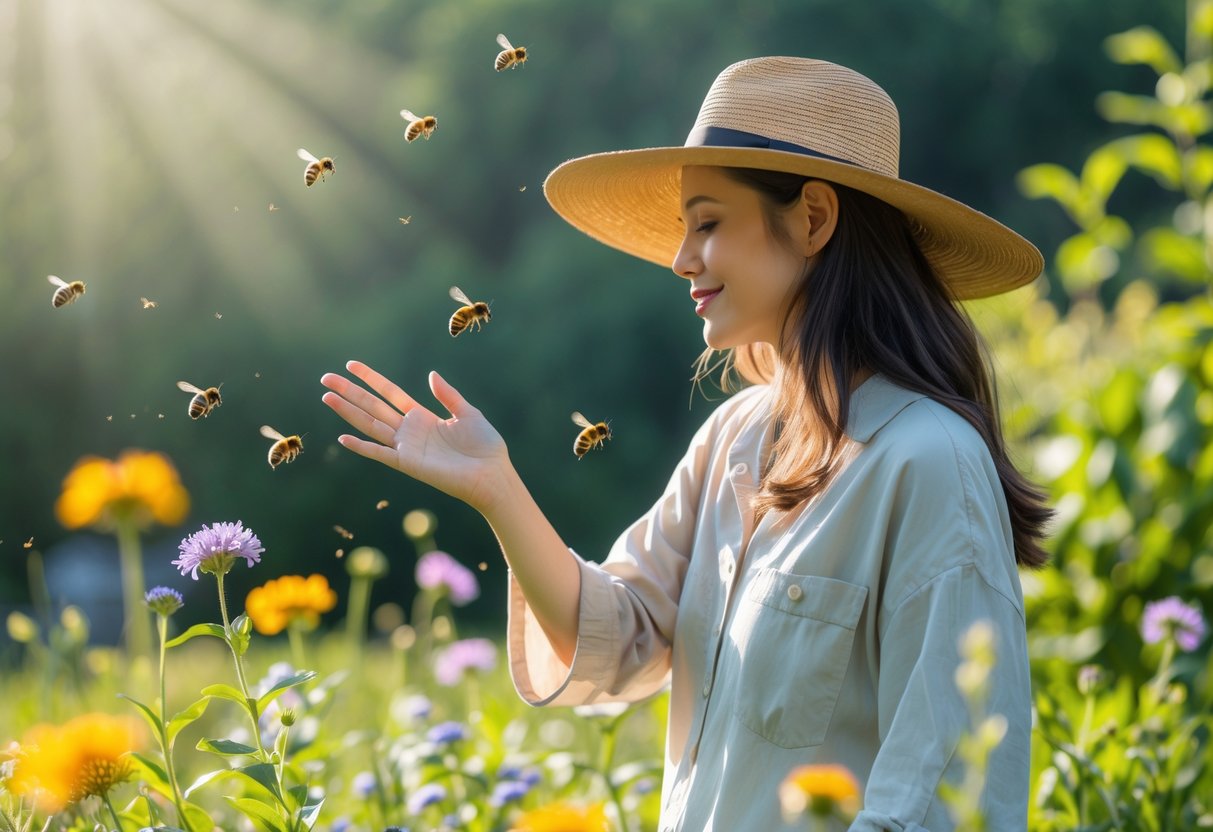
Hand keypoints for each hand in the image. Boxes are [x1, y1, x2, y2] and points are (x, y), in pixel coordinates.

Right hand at [320, 361, 509, 513]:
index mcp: (422, 417)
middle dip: (349, 391)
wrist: (492, 475)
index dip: (371, 379)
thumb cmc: (485, 447)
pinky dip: (361, 447)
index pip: (390, 393)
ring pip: (370, 424)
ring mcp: (406, 447)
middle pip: (372, 406)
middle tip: (326, 377)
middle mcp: (409, 431)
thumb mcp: (468, 413)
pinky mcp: (407, 463)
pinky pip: (379, 453)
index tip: (351, 365)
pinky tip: (342, 437)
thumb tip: (431, 374)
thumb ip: (448, 395)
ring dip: (348, 411)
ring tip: (327, 396)